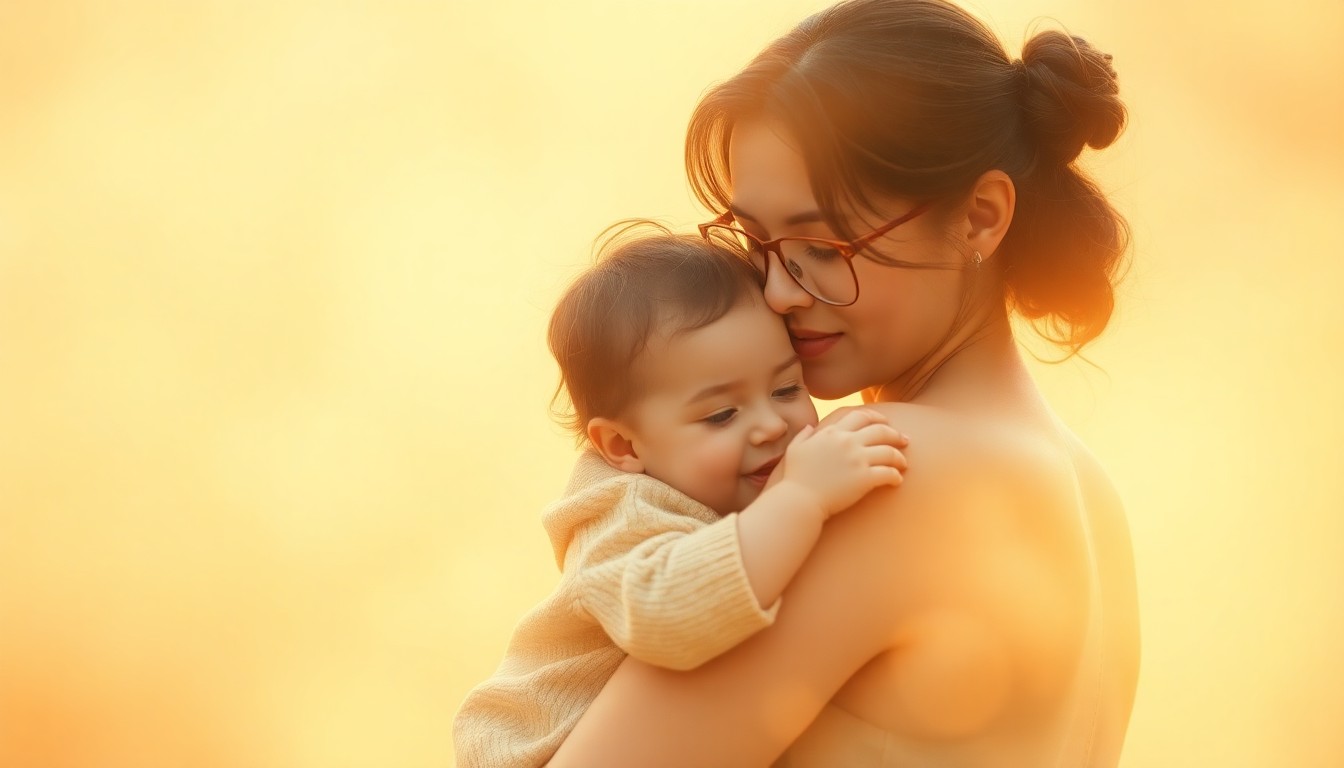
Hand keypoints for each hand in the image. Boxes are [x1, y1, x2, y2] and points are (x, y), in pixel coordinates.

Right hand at [776, 408, 907, 517]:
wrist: (800, 500)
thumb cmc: (795, 477)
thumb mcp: (794, 449)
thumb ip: (804, 435)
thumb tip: (810, 427)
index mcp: (832, 432)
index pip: (860, 415)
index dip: (876, 417)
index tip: (885, 423)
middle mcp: (847, 442)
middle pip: (881, 430)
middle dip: (895, 434)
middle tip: (904, 440)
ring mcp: (857, 460)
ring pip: (889, 452)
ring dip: (899, 457)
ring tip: (903, 463)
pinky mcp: (864, 478)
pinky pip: (888, 473)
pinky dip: (896, 476)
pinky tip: (897, 481)